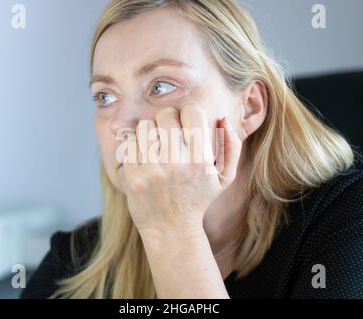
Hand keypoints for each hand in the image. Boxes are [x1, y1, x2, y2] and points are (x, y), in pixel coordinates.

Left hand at [122, 105, 242, 238]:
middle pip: (165, 115)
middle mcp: (178, 163)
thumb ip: (232, 146)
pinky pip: (130, 144)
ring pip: (145, 127)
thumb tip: (223, 119)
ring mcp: (153, 171)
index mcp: (202, 160)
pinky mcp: (134, 178)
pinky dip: (135, 149)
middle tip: (167, 136)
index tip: (184, 126)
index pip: (191, 111)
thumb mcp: (224, 178)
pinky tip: (143, 160)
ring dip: (149, 134)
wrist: (171, 231)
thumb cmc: (197, 200)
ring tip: (155, 148)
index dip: (187, 114)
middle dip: (166, 121)